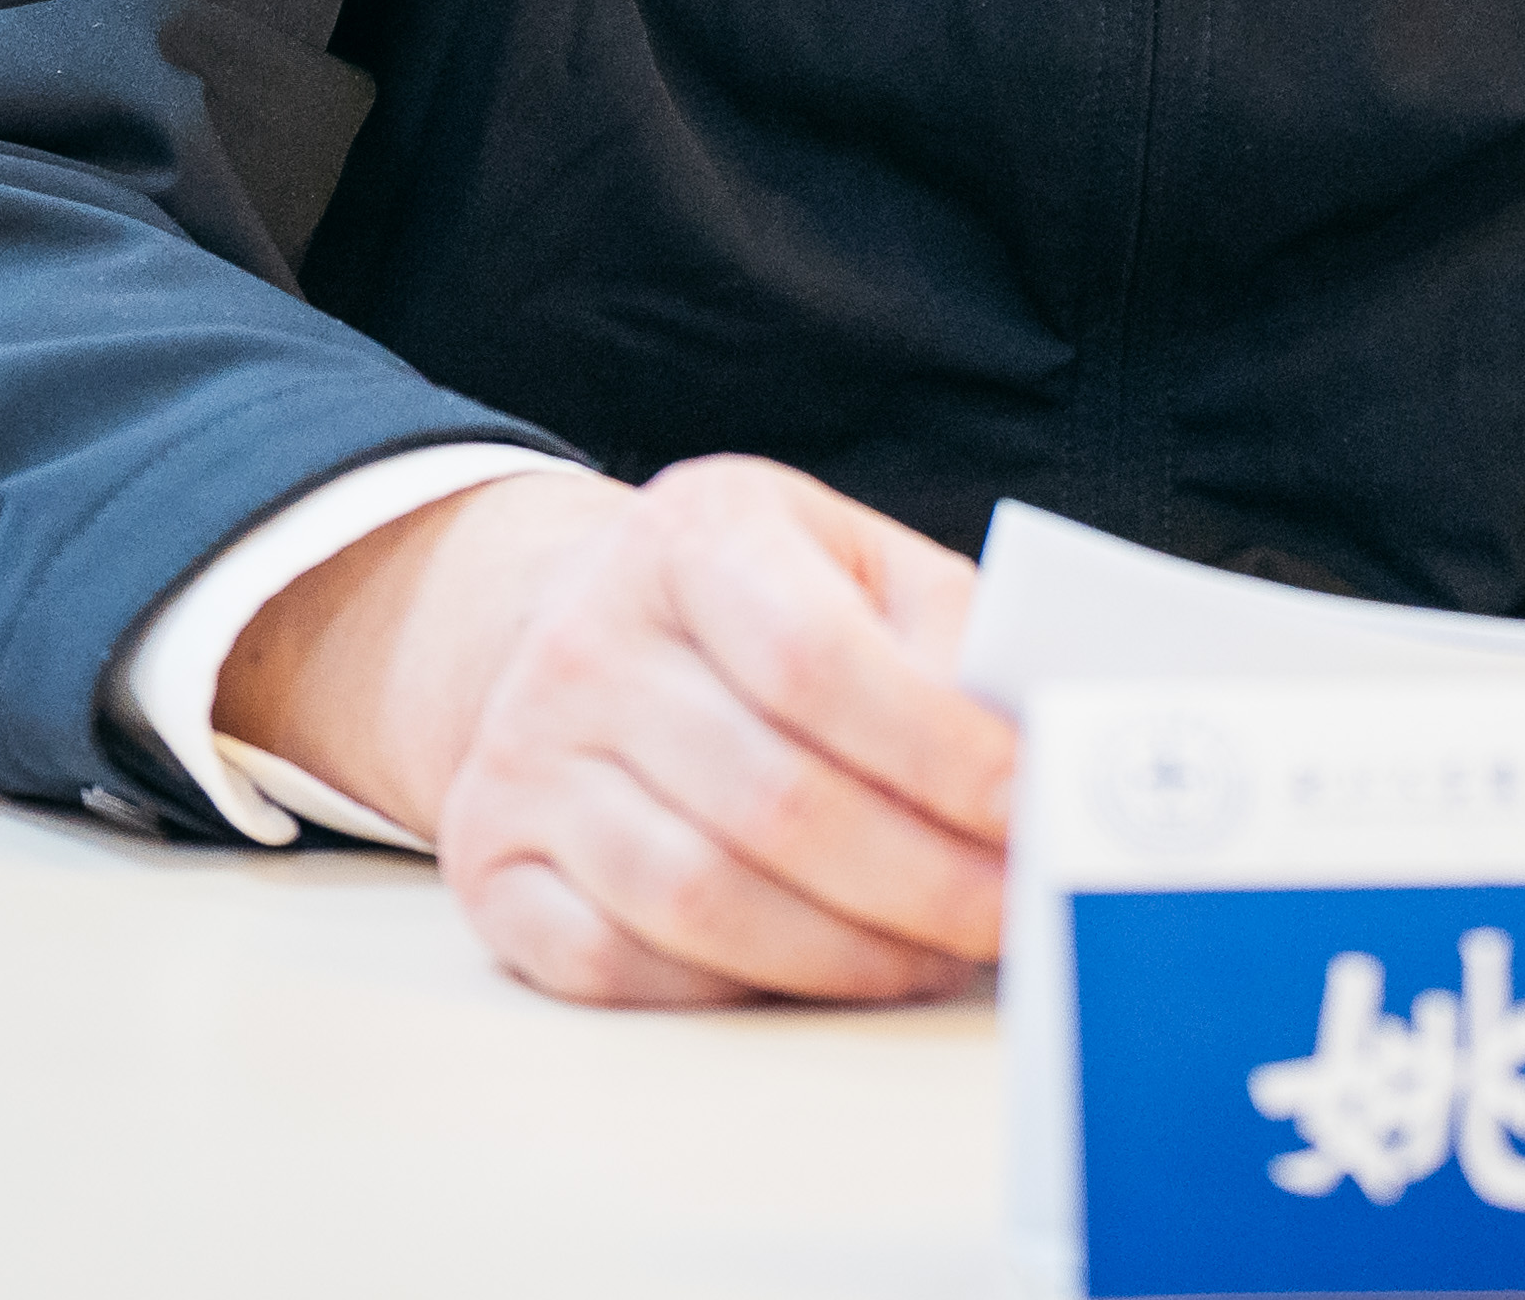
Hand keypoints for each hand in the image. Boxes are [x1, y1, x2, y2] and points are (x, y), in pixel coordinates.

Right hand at [214, 453, 1016, 1009]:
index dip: (937, 752)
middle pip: (771, 799)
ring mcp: (521, 755)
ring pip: (697, 897)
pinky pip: (615, 965)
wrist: (584, 626)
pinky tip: (818, 972)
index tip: (1031, 808)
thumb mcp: (859, 568)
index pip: (817, 659)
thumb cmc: (763, 607)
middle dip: (919, 880)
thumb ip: (951, 640)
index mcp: (693, 535)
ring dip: (844, 952)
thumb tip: (1037, 751)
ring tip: (934, 955)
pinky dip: (733, 990)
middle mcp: (586, 638)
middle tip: (1009, 913)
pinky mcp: (487, 861)